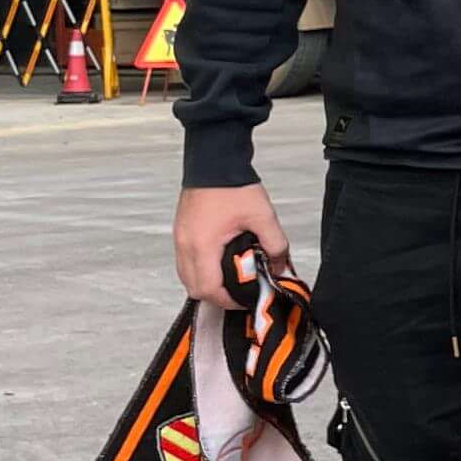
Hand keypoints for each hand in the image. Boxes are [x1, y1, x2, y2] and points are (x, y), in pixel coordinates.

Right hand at [174, 181, 289, 303]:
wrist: (214, 160)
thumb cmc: (233, 186)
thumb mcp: (263, 216)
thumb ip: (275, 245)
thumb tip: (280, 267)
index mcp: (202, 245)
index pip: (209, 289)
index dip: (228, 301)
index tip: (246, 298)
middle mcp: (185, 245)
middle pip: (194, 288)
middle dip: (217, 296)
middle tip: (239, 292)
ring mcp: (179, 239)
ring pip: (186, 277)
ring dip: (207, 284)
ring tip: (231, 279)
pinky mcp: (181, 232)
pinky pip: (185, 262)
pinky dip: (200, 270)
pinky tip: (219, 263)